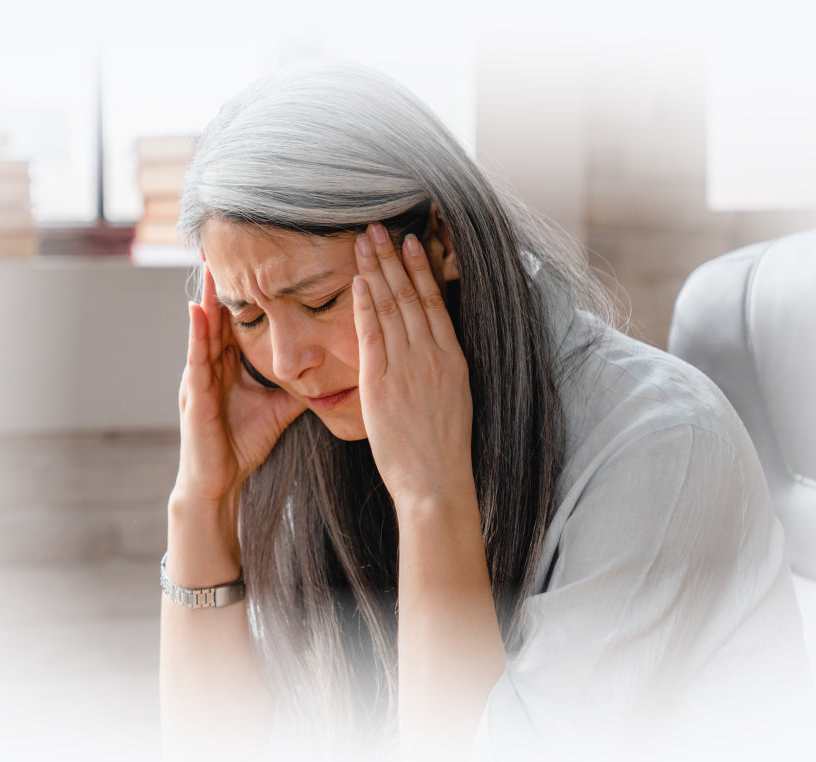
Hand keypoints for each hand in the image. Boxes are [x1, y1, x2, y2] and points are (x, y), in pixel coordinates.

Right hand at [175, 268, 305, 505]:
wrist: (218, 481)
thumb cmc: (241, 445)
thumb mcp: (277, 410)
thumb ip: (297, 388)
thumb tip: (331, 374)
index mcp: (228, 367)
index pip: (236, 322)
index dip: (243, 294)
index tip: (251, 262)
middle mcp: (210, 366)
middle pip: (217, 317)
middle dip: (219, 284)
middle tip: (222, 247)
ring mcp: (198, 378)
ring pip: (203, 330)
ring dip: (205, 298)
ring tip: (209, 266)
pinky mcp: (193, 394)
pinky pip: (195, 357)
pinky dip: (195, 332)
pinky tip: (197, 310)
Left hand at [351, 223, 474, 506]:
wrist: (437, 481)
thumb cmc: (442, 450)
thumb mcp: (454, 399)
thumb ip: (439, 369)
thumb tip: (427, 349)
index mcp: (454, 358)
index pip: (435, 302)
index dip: (421, 269)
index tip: (410, 242)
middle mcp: (432, 356)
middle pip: (412, 296)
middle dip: (393, 258)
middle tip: (379, 227)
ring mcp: (408, 368)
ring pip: (392, 307)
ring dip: (378, 270)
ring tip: (365, 240)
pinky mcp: (383, 384)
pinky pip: (373, 336)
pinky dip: (367, 305)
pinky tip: (361, 281)